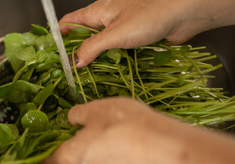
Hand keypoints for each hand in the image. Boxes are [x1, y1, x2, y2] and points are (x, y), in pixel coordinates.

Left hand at [40, 97, 181, 163]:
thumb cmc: (122, 124)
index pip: (46, 161)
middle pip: (70, 163)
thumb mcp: (94, 109)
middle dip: (75, 146)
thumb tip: (71, 119)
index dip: (46, 149)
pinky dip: (110, 156)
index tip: (50, 139)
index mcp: (70, 159)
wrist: (161, 143)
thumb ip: (76, 115)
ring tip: (109, 131)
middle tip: (86, 127)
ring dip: (95, 151)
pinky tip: (122, 141)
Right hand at [60, 0, 234, 67]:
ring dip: (95, 61)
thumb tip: (74, 61)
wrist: (182, 16)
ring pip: (101, 48)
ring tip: (87, 79)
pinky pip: (117, 53)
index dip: (60, 37)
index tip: (52, 55)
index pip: (70, 23)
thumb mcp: (115, 34)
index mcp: (97, 12)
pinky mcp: (134, 41)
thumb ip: (92, 47)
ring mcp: (121, 31)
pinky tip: (109, 75)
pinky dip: (112, 63)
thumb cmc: (149, 16)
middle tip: (70, 74)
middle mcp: (107, 20)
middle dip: (77, 53)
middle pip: (84, 37)